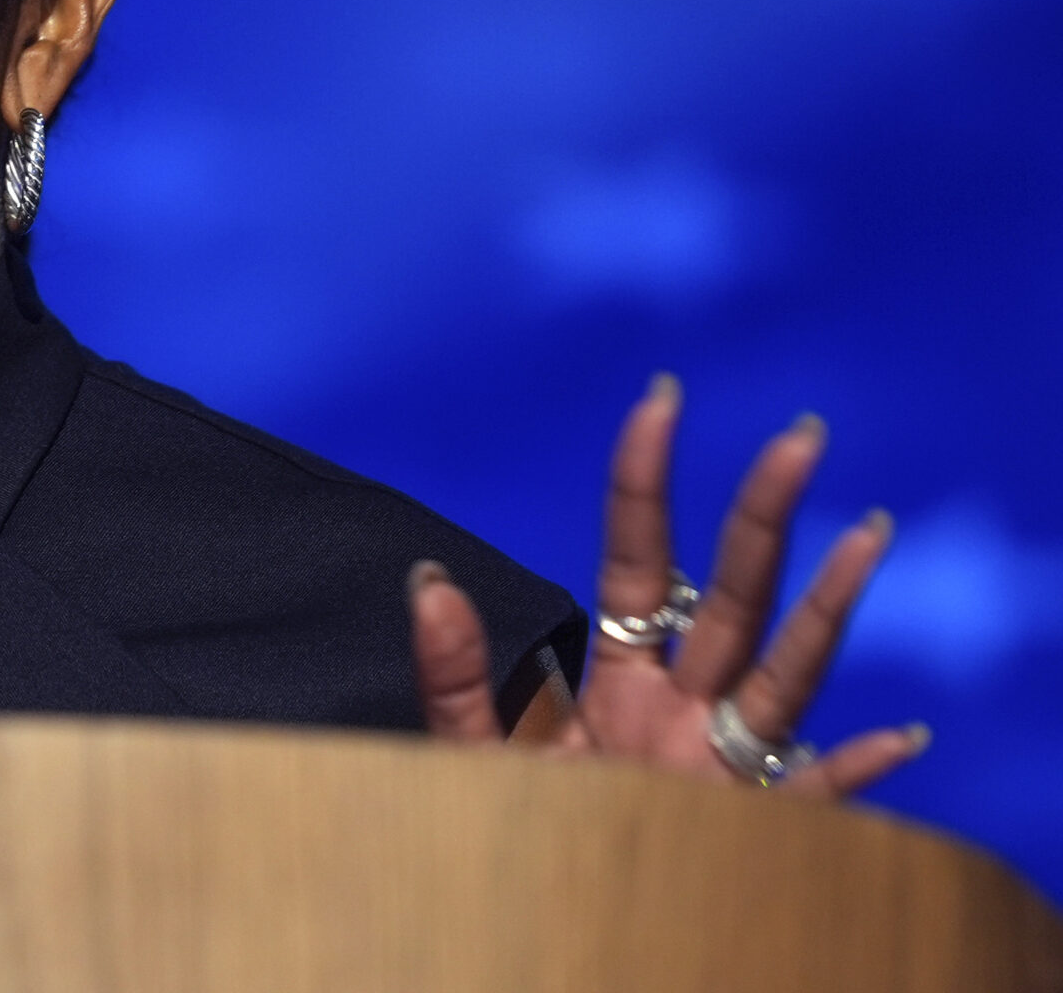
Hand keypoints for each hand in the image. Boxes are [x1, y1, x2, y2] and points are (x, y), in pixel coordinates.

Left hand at [409, 374, 928, 796]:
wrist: (538, 926)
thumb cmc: (511, 834)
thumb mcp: (471, 753)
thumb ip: (456, 672)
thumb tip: (425, 580)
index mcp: (620, 675)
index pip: (640, 558)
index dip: (647, 482)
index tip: (659, 401)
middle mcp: (684, 706)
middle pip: (735, 593)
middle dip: (766, 514)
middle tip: (799, 435)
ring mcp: (725, 766)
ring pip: (788, 671)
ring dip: (829, 606)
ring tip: (869, 533)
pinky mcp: (749, 833)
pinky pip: (816, 802)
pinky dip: (857, 775)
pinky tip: (900, 738)